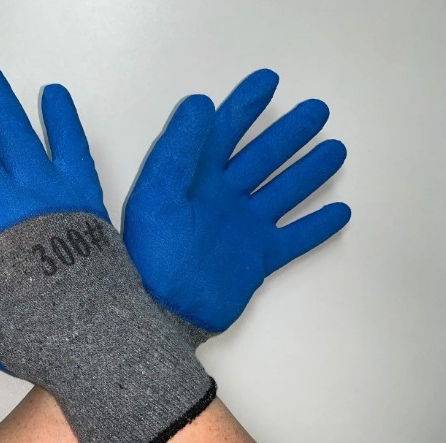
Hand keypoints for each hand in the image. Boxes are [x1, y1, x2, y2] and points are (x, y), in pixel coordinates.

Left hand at [124, 69, 349, 333]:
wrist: (163, 310)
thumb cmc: (155, 251)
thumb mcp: (157, 193)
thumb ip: (178, 149)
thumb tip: (200, 102)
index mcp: (197, 179)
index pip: (224, 132)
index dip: (245, 105)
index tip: (269, 80)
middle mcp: (223, 199)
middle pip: (262, 158)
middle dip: (288, 134)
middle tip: (317, 110)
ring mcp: (242, 230)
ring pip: (283, 193)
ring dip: (308, 172)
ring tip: (335, 150)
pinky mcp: (258, 260)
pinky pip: (294, 239)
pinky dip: (316, 227)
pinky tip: (339, 212)